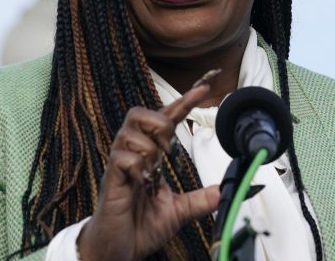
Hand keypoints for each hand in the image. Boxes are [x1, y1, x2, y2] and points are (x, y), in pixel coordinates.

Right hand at [77, 80, 219, 260]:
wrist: (118, 250)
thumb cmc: (141, 226)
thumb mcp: (178, 211)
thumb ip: (200, 199)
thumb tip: (224, 191)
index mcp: (149, 156)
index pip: (166, 120)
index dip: (183, 102)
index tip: (204, 88)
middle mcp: (132, 154)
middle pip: (139, 113)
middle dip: (159, 123)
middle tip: (168, 147)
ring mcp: (119, 165)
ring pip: (129, 131)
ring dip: (149, 147)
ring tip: (152, 170)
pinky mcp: (110, 179)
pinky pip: (121, 158)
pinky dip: (137, 165)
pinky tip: (141, 180)